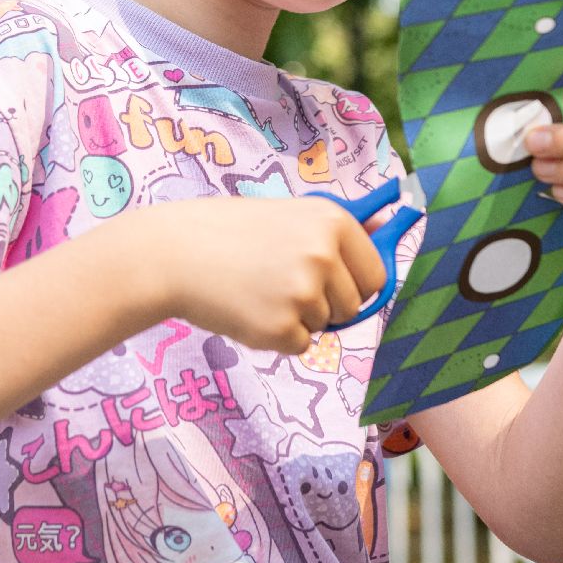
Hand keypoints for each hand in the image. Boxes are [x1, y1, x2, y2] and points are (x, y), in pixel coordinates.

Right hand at [138, 196, 390, 354]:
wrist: (173, 252)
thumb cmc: (230, 232)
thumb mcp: (290, 216)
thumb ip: (336, 233)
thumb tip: (389, 230)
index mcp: (332, 222)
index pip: (375, 275)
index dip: (352, 284)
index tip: (326, 280)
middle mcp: (324, 255)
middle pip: (353, 307)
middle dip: (325, 304)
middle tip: (280, 283)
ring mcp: (303, 293)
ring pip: (324, 326)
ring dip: (298, 318)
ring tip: (258, 289)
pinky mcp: (280, 328)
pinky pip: (298, 346)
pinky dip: (275, 336)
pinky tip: (247, 308)